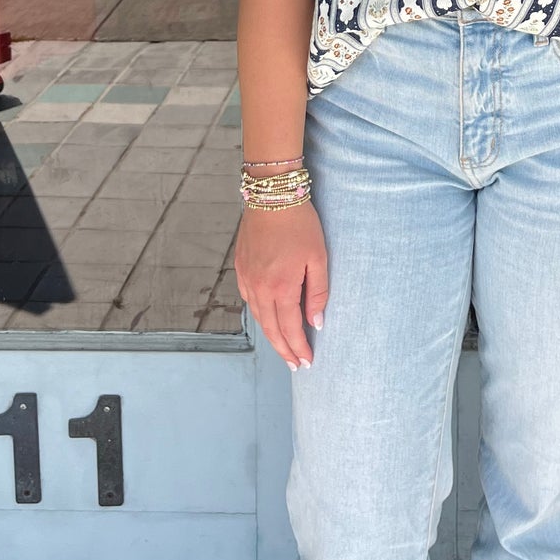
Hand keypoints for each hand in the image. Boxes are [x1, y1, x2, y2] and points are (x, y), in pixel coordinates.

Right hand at [235, 199, 328, 370]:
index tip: (306, 362)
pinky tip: (267, 317)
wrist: (271, 194)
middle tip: (295, 365)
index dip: (298, 348)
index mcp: (281, 287)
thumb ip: (317, 293)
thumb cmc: (300, 223)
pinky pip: (248, 299)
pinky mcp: (241, 267)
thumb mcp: (318, 257)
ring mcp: (247, 278)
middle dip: (284, 350)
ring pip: (258, 316)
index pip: (290, 329)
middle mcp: (259, 287)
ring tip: (283, 347)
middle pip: (271, 329)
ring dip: (271, 335)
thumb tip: (316, 323)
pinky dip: (259, 314)